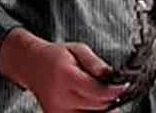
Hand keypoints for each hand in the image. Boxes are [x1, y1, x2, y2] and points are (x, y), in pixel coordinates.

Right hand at [0, 28, 128, 111]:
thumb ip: (95, 62)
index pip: (97, 91)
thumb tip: (112, 76)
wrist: (31, 65)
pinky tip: (89, 102)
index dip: (115, 91)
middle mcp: (59, 96)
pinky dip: (91, 112)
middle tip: (113, 89)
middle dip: (110, 99)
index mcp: (64, 75)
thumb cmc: (56, 56)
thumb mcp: (77, 49)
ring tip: (98, 95)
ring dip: (102, 108)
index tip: (125, 86)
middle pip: (98, 106)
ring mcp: (57, 111)